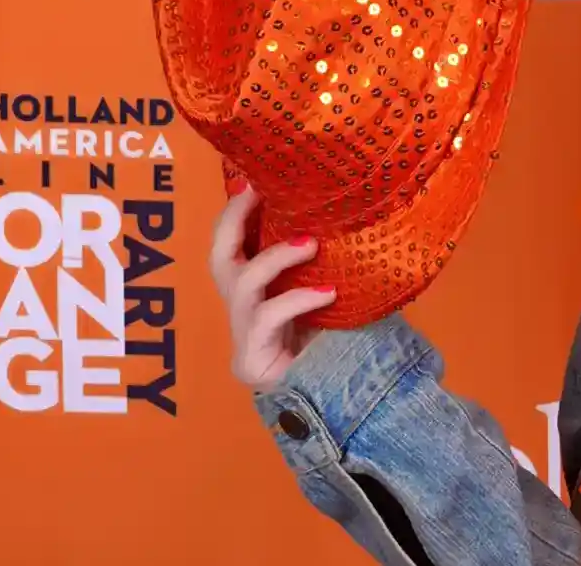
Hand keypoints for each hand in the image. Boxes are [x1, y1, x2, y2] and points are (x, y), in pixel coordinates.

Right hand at [209, 181, 337, 390]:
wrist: (350, 403)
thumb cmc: (349, 343)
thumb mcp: (342, 294)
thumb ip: (337, 262)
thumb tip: (361, 212)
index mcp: (262, 291)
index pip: (237, 244)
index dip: (240, 210)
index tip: (257, 177)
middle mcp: (245, 310)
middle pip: (219, 257)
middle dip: (234, 219)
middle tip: (259, 192)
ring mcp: (244, 337)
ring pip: (241, 283)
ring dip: (275, 257)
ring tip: (311, 244)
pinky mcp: (251, 362)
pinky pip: (265, 318)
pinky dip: (296, 299)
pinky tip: (327, 294)